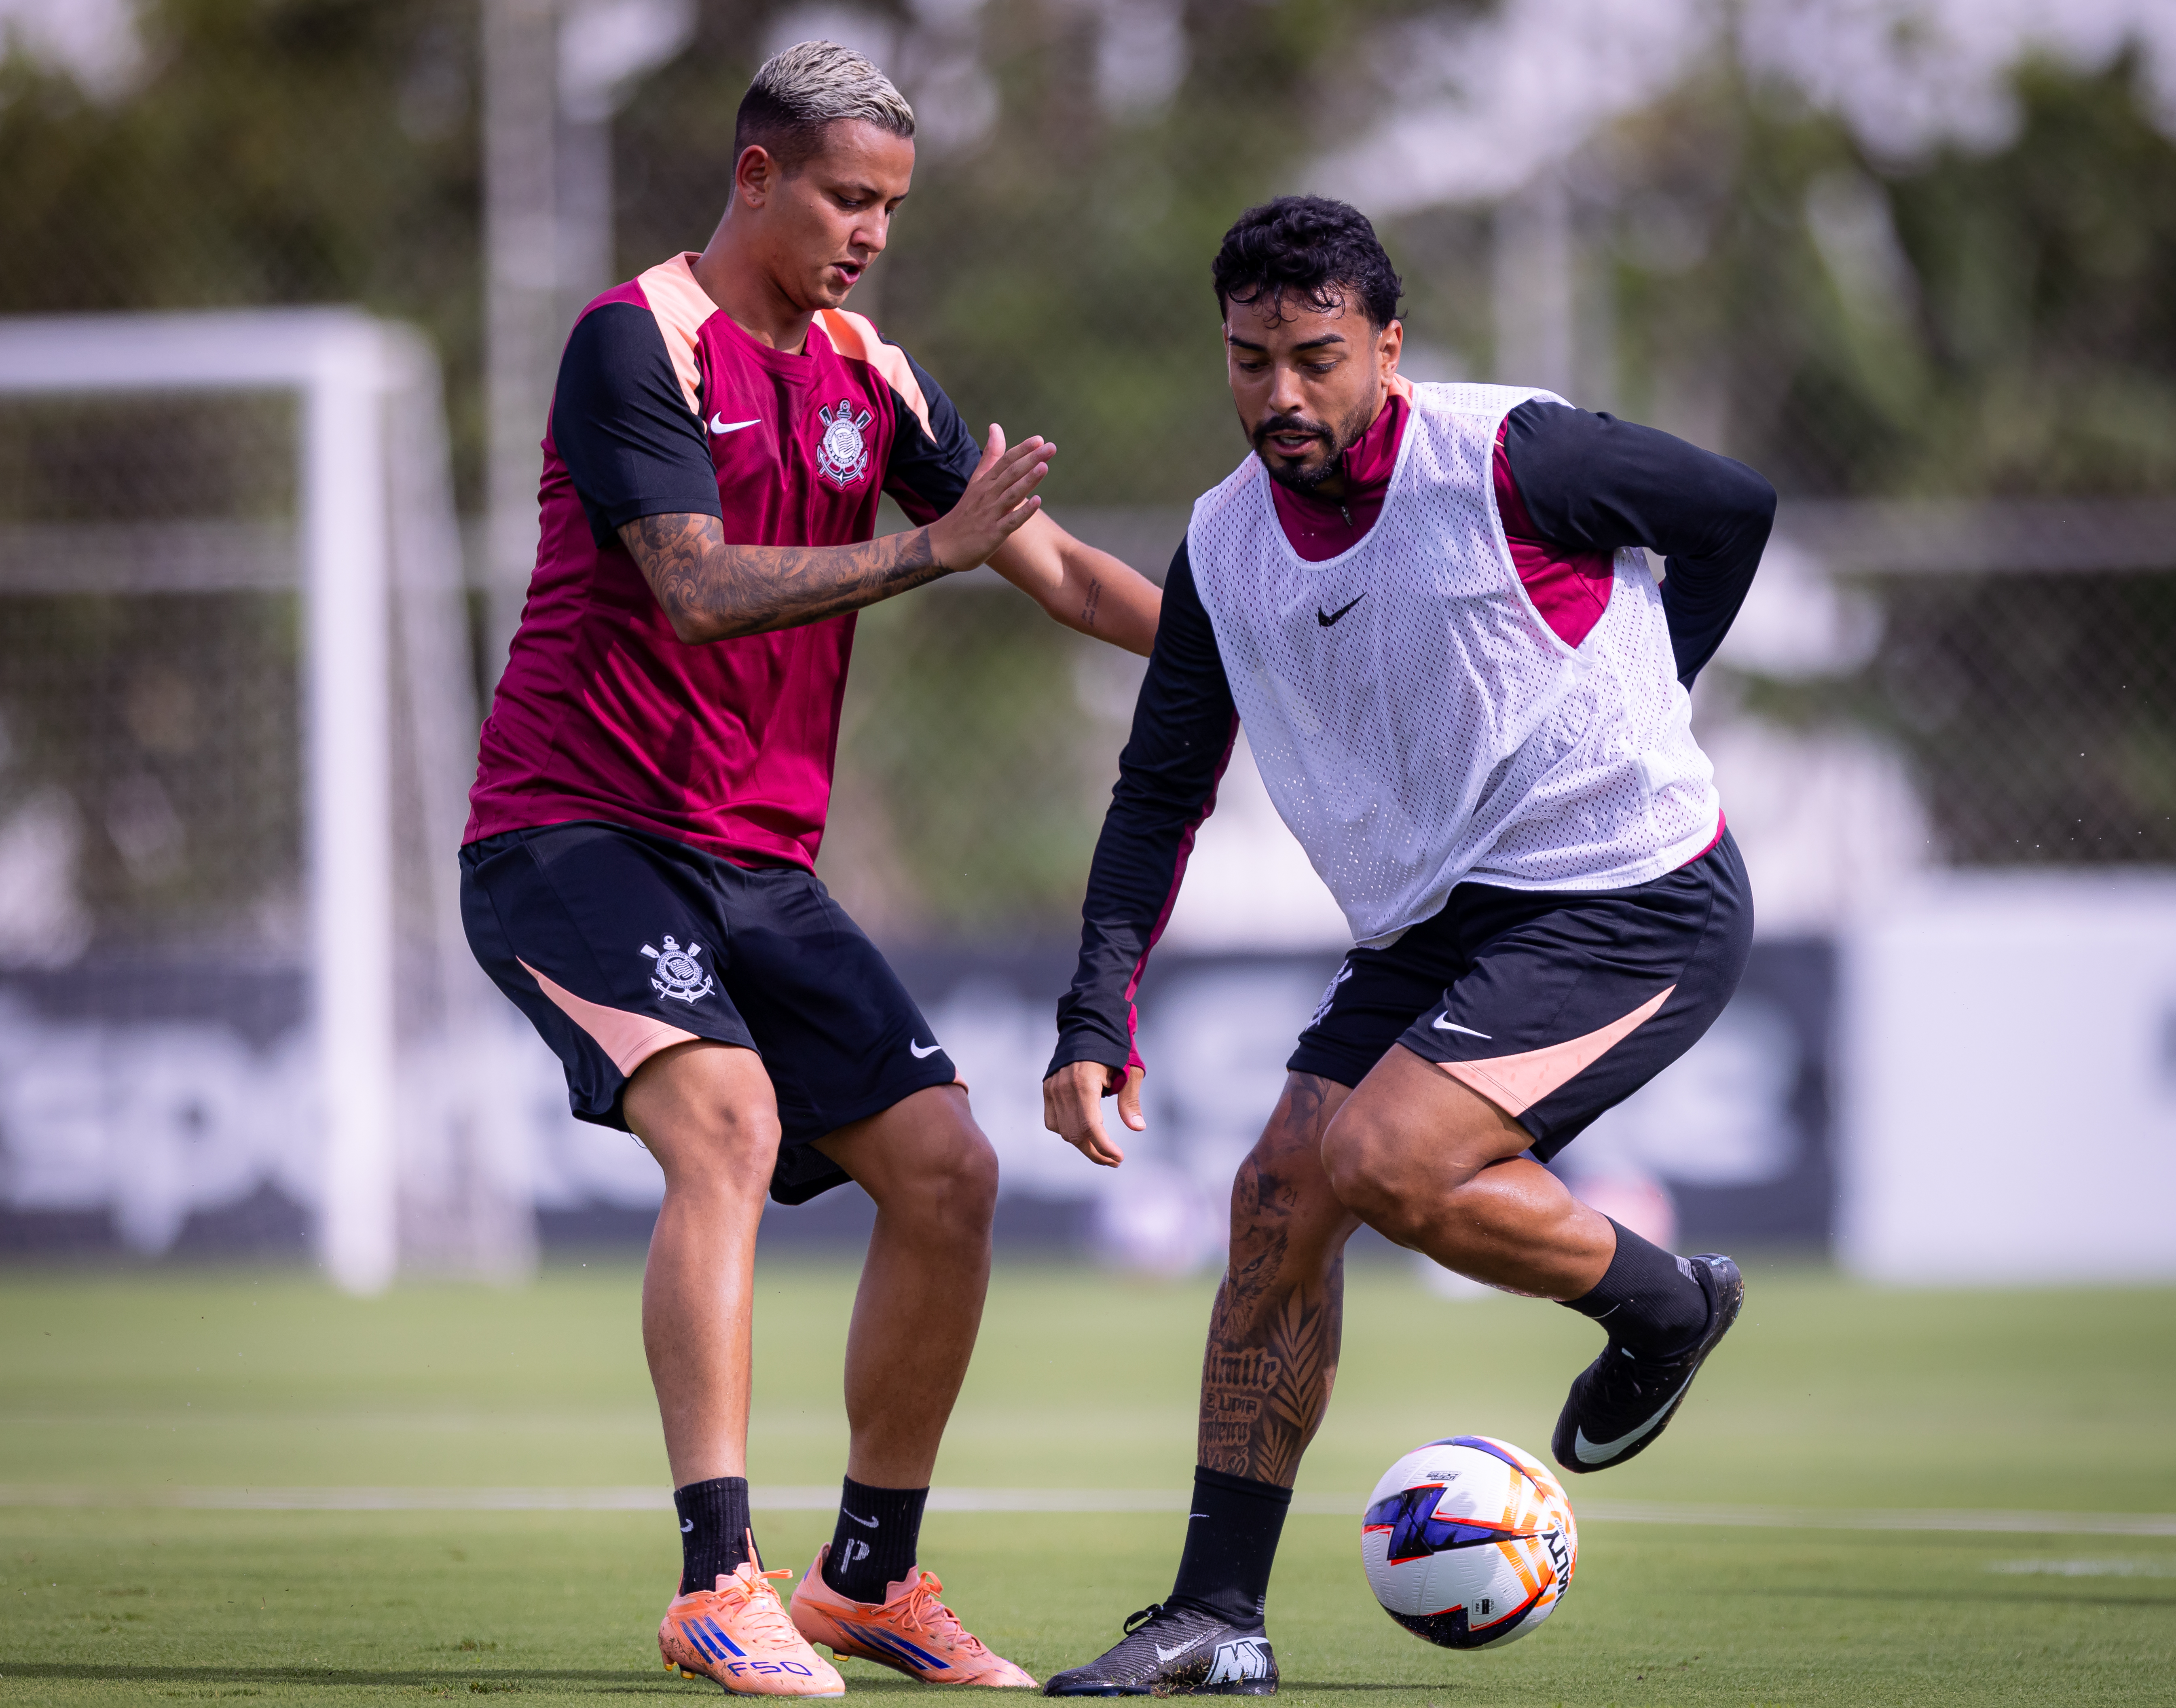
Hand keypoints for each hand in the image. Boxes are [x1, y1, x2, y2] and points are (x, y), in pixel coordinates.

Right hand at [928, 425, 1054, 571]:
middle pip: (1010, 473)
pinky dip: (1024, 512)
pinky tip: (1037, 502)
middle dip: (1031, 460)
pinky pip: (1010, 521)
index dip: (1022, 450)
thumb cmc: (965, 514)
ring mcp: (990, 514)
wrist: (943, 546)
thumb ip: (989, 456)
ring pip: (1011, 494)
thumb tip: (996, 427)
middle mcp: (987, 495)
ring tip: (1044, 467)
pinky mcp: (992, 534)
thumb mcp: (976, 481)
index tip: (1039, 439)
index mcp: (985, 483)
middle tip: (1051, 447)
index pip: (1004, 461)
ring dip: (1028, 481)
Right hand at [1042, 1058, 1143, 1167]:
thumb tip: (1138, 1127)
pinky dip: (1067, 1132)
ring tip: (1102, 1149)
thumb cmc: (1113, 1047)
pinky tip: (1083, 1132)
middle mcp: (1064, 1087)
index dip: (1104, 1148)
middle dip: (1096, 1153)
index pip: (1091, 1126)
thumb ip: (1130, 1101)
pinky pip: (1053, 1122)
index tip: (1119, 1158)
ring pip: (1063, 1131)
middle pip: (1076, 1134)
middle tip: (1115, 1160)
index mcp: (1085, 1082)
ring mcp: (1052, 1089)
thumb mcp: (1130, 1071)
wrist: (1088, 1024)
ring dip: (1083, 1145)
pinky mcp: (1047, 1089)